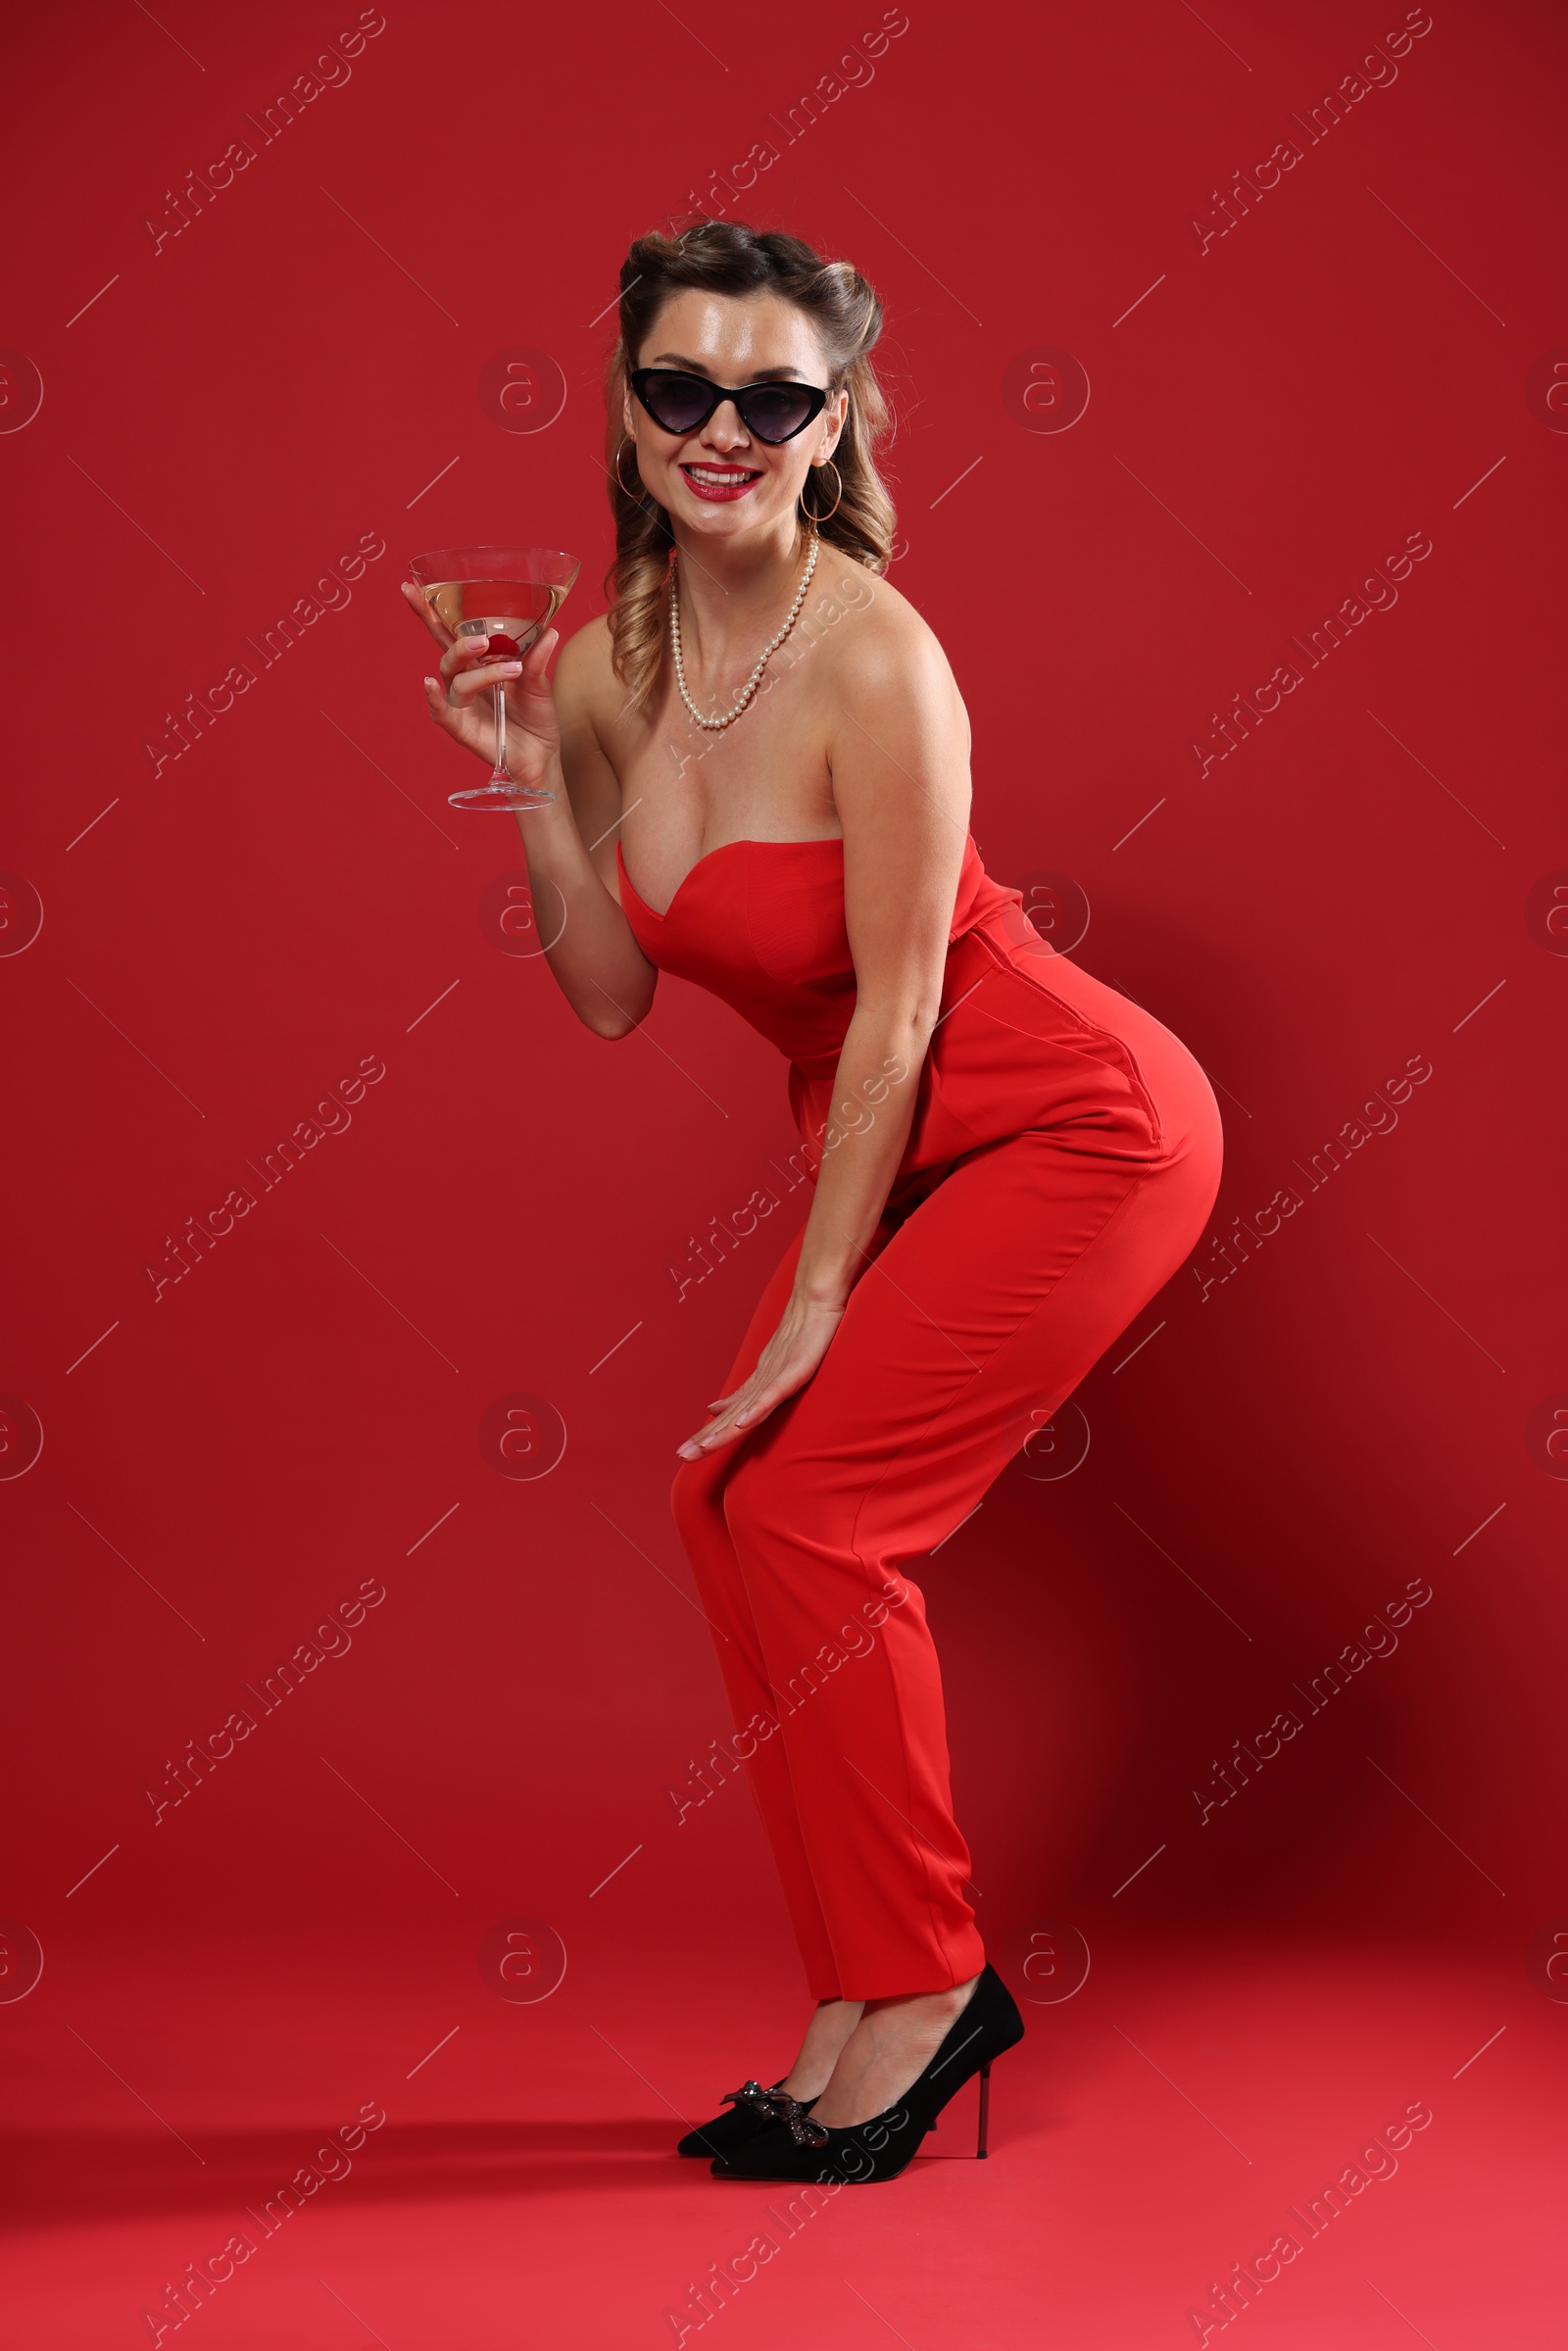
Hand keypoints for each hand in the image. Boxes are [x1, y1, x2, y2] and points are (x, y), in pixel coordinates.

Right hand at [400, 578, 560, 795]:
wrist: (543, 755)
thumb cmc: (536, 716)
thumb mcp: (540, 684)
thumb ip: (537, 659)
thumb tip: (549, 632)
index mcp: (478, 663)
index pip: (448, 633)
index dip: (428, 611)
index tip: (409, 587)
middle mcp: (464, 681)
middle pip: (447, 655)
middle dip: (460, 645)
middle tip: (484, 641)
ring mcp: (462, 705)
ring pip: (456, 681)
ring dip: (479, 673)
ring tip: (511, 670)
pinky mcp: (462, 729)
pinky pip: (442, 714)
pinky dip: (435, 700)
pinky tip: (431, 686)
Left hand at [676, 1291, 845, 1456]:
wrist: (816, 1299)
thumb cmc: (801, 1333)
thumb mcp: (770, 1370)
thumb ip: (744, 1393)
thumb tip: (713, 1408)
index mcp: (756, 1385)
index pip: (728, 1417)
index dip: (708, 1435)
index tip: (685, 1453)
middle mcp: (760, 1382)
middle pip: (730, 1418)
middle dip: (707, 1438)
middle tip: (682, 1455)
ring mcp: (776, 1377)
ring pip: (745, 1411)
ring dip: (722, 1430)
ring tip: (700, 1449)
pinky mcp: (793, 1372)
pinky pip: (772, 1395)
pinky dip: (755, 1410)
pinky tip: (738, 1424)